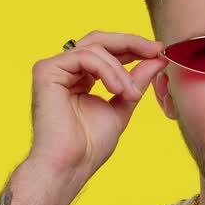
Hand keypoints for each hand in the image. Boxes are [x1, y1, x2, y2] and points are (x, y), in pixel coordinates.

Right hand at [28, 31, 167, 179]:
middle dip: (131, 43)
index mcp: (80, 77)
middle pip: (99, 40)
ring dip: (120, 70)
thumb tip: (157, 59)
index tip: (159, 51)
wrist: (71, 165)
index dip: (133, 47)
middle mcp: (65, 70)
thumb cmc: (90, 145)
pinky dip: (107, 70)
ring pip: (95, 48)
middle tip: (155, 50)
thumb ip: (136, 81)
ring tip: (131, 94)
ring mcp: (54, 68)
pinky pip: (85, 57)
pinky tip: (118, 89)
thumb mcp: (123, 104)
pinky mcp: (46, 71)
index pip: (107, 51)